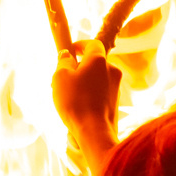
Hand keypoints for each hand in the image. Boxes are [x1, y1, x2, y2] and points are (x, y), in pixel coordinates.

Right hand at [53, 42, 119, 175]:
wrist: (94, 132)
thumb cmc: (75, 102)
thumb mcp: (60, 77)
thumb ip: (63, 62)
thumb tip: (67, 56)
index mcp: (99, 59)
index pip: (92, 43)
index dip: (80, 45)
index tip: (69, 50)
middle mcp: (111, 70)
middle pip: (93, 62)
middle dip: (78, 67)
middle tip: (62, 78)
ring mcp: (115, 87)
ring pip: (96, 78)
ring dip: (82, 82)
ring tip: (66, 96)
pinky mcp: (115, 102)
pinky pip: (99, 92)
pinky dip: (89, 94)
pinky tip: (77, 107)